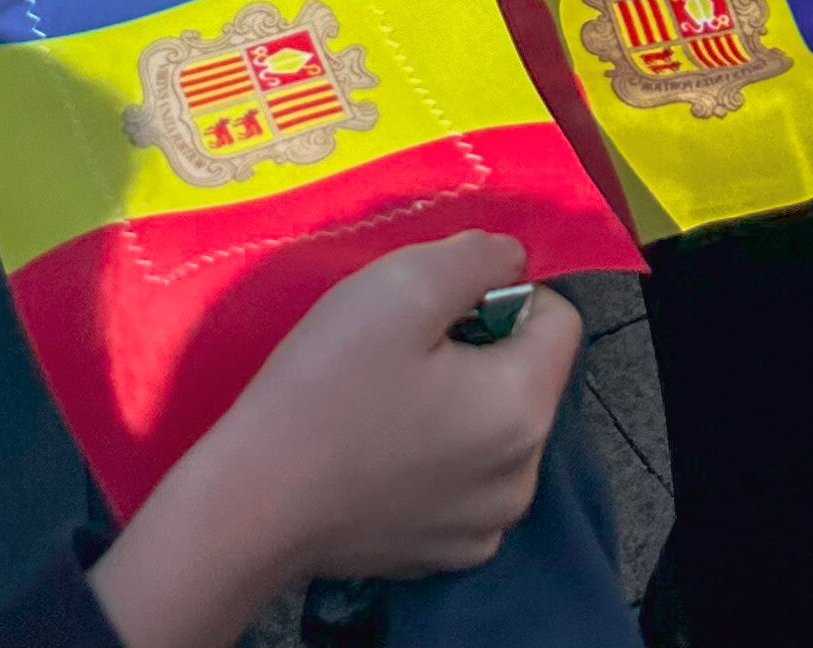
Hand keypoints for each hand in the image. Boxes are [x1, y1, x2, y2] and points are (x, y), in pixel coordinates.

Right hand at [94, 237, 579, 643]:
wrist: (252, 503)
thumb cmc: (327, 384)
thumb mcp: (400, 284)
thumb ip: (476, 256)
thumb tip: (513, 259)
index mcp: (524, 408)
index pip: (559, 319)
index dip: (502, 292)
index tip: (438, 302)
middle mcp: (523, 477)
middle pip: (528, 376)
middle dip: (479, 347)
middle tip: (402, 344)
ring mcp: (484, 527)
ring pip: (496, 429)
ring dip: (459, 401)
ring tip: (386, 396)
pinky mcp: (443, 555)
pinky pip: (464, 480)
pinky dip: (437, 457)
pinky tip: (379, 447)